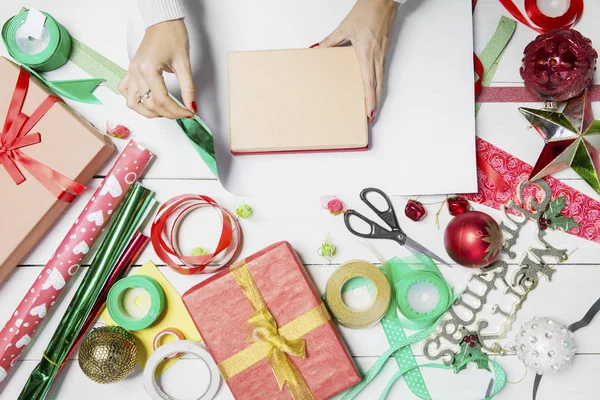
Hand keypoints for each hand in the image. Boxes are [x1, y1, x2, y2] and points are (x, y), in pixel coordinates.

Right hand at [118, 19, 195, 118]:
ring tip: (165, 111)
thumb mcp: (184, 63)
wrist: (163, 21)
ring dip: (148, 112)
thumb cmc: (172, 36)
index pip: (162, 100)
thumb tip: (192, 106)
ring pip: (132, 103)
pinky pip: (126, 92)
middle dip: (168, 113)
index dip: (177, 111)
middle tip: (182, 113)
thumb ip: (188, 88)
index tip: (189, 113)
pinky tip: (149, 102)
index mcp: (148, 69)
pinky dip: (136, 101)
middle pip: (149, 104)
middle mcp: (136, 71)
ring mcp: (131, 71)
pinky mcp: (131, 70)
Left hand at [316, 0, 398, 123]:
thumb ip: (331, 40)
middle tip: (370, 117)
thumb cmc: (368, 11)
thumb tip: (319, 48)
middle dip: (374, 103)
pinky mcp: (385, 50)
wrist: (384, 0)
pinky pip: (382, 71)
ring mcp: (383, 54)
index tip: (369, 112)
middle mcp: (377, 57)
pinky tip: (375, 88)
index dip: (369, 99)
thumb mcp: (345, 27)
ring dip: (378, 95)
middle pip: (377, 86)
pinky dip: (379, 83)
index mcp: (367, 54)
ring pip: (382, 80)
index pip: (369, 82)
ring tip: (373, 107)